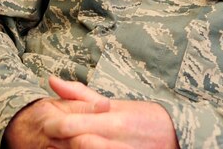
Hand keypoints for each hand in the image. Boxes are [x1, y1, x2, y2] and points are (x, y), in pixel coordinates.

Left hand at [3, 76, 178, 148]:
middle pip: (75, 144)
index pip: (72, 124)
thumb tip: (52, 80)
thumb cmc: (145, 119)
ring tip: (63, 146)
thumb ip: (81, 96)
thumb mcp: (115, 104)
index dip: (53, 126)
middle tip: (49, 138)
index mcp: (111, 119)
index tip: (45, 124)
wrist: (178, 137)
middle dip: (59, 141)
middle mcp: (114, 139)